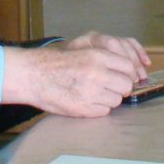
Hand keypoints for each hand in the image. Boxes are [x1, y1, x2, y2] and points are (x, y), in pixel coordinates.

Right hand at [1, 34, 150, 117]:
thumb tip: (129, 73)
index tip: (123, 77)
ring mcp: (91, 92)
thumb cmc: (57, 63)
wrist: (33, 75)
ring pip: (116, 100)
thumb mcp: (83, 51)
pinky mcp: (84, 109)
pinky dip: (98, 108)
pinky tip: (86, 101)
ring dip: (109, 99)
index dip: (128, 74)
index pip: (128, 67)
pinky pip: (104, 111)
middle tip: (110, 88)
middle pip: (126, 86)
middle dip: (120, 88)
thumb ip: (105, 60)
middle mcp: (97, 73)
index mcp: (98, 56)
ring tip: (94, 94)